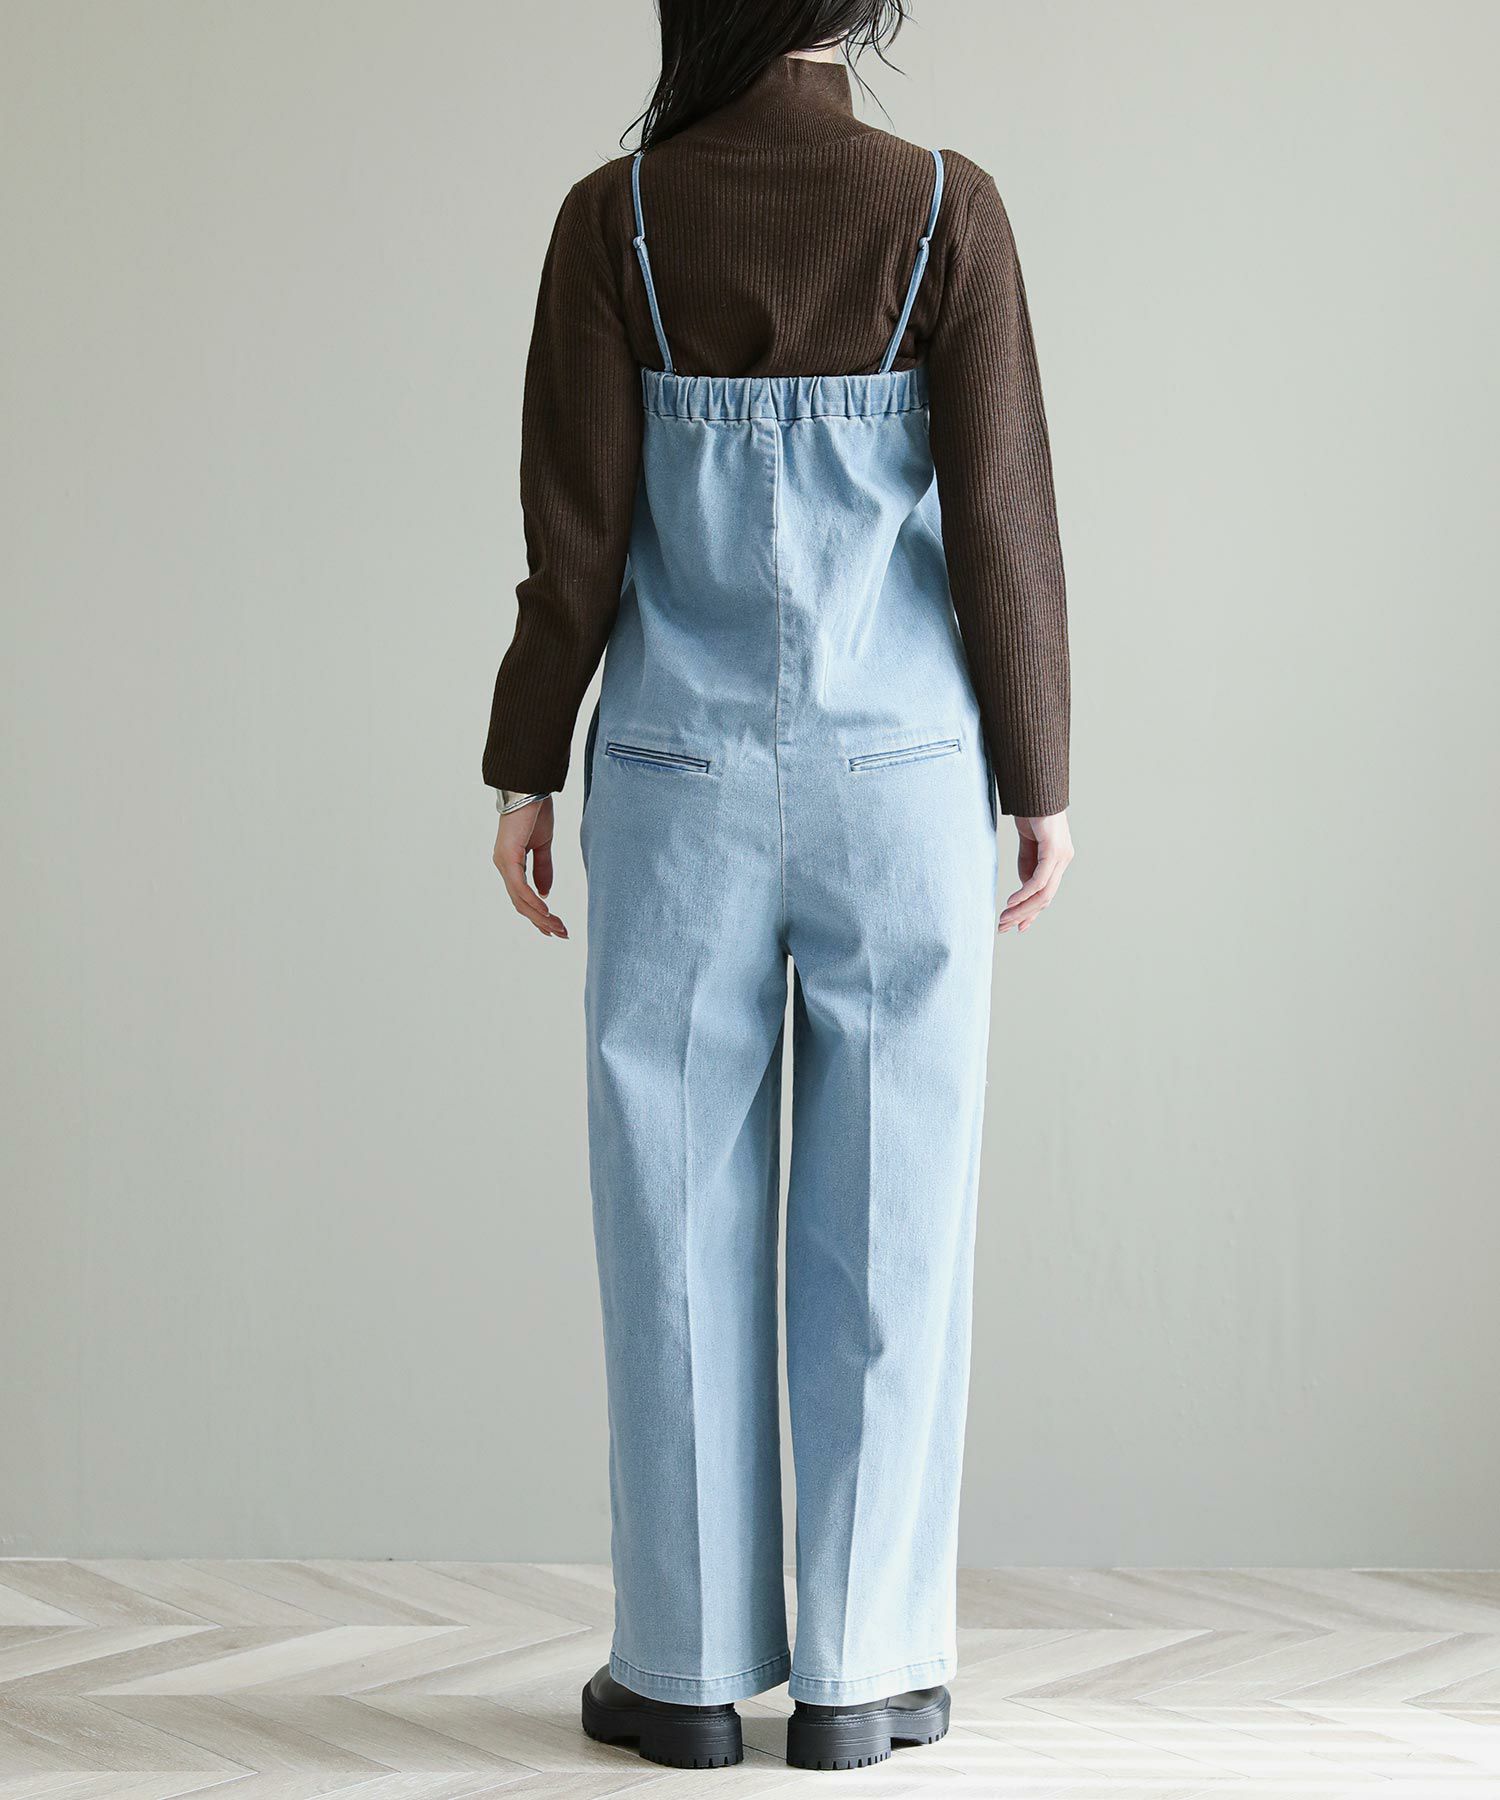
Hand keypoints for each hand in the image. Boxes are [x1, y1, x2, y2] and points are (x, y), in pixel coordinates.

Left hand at [493, 798, 567, 938]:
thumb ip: (543, 868)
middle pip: (521, 904)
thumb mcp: (543, 845)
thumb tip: (545, 894)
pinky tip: (546, 912)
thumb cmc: (535, 812)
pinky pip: (520, 887)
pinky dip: (532, 902)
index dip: (538, 915)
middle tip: (561, 933)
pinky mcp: (508, 858)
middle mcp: (503, 866)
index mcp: (511, 864)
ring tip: (558, 928)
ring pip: (520, 900)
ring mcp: (504, 863)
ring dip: (540, 917)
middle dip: (541, 922)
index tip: (554, 928)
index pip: (522, 897)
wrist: (530, 789)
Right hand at [998, 811, 1072, 934]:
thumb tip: (1024, 890)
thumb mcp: (1027, 846)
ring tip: (1004, 918)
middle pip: (1045, 898)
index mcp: (1058, 861)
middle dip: (1023, 915)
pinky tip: (1012, 901)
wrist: (1036, 789)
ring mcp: (1062, 856)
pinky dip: (1025, 893)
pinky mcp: (1054, 850)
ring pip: (1043, 893)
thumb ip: (1028, 867)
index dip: (1031, 913)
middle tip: (1003, 926)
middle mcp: (1064, 860)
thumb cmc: (1032, 813)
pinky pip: (1040, 880)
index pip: (1046, 894)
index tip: (1015, 927)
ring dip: (1022, 908)